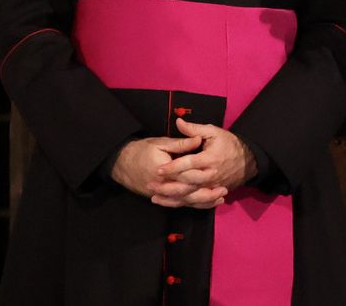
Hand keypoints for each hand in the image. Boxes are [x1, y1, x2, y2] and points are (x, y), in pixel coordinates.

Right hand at [110, 135, 226, 208]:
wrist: (121, 162)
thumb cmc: (142, 150)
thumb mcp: (161, 143)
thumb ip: (180, 143)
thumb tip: (198, 139)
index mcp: (164, 170)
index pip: (186, 174)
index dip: (203, 174)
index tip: (218, 172)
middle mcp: (163, 185)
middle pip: (188, 192)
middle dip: (206, 193)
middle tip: (224, 190)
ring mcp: (161, 193)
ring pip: (184, 201)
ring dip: (202, 201)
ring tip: (219, 199)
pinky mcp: (161, 197)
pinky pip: (178, 204)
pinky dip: (192, 205)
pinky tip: (205, 204)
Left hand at [154, 118, 256, 202]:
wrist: (249, 160)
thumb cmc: (229, 144)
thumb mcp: (214, 132)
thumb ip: (194, 129)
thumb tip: (178, 122)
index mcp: (210, 158)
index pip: (188, 164)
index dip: (172, 167)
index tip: (158, 169)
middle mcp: (211, 175)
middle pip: (187, 183)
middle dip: (168, 185)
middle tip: (151, 184)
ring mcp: (212, 186)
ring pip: (190, 195)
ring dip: (171, 197)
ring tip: (155, 196)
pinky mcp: (212, 193)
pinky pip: (195, 202)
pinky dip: (181, 204)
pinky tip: (167, 202)